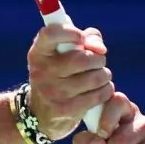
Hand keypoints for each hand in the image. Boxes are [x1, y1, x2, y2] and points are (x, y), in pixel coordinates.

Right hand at [27, 24, 113, 140]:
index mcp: (39, 53)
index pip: (51, 34)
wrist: (41, 111)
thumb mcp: (63, 52)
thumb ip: (86, 39)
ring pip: (96, 77)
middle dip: (98, 59)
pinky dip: (105, 90)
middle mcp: (42, 71)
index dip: (71, 32)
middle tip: (97, 63)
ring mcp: (53, 92)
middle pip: (83, 58)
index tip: (80, 38)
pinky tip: (99, 90)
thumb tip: (100, 48)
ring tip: (99, 77)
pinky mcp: (66, 109)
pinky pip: (99, 94)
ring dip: (104, 75)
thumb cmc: (59, 73)